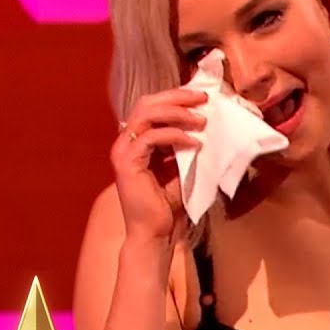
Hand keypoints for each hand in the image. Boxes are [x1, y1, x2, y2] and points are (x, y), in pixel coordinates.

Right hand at [112, 88, 206, 242]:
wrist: (156, 232)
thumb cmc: (169, 204)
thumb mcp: (182, 166)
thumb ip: (186, 145)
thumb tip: (205, 123)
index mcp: (137, 140)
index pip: (152, 106)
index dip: (176, 97)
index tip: (202, 97)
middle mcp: (126, 142)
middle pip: (147, 103)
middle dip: (177, 97)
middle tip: (203, 98)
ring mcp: (124, 151)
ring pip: (146, 114)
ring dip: (177, 113)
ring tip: (201, 120)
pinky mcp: (127, 163)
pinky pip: (150, 137)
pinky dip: (175, 135)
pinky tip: (194, 142)